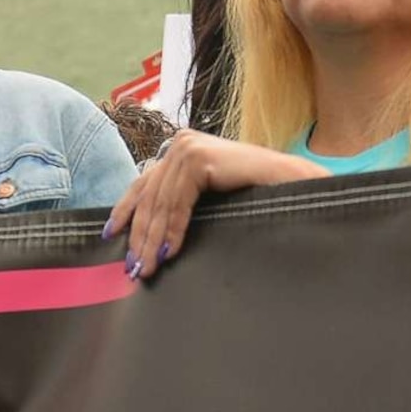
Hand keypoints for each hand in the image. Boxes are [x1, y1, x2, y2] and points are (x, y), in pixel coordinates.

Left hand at [99, 132, 323, 281]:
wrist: (298, 185)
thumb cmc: (258, 196)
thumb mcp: (210, 199)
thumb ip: (182, 203)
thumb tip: (150, 234)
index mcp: (182, 149)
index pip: (144, 182)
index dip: (126, 210)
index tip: (111, 235)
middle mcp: (181, 143)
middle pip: (149, 196)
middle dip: (139, 235)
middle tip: (133, 268)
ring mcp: (190, 147)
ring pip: (160, 202)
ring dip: (152, 239)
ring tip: (148, 268)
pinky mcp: (201, 158)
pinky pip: (177, 202)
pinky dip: (172, 229)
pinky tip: (169, 251)